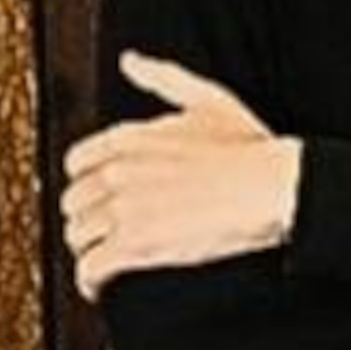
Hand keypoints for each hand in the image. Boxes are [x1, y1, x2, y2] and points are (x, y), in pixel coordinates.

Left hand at [62, 53, 300, 298]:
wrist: (276, 188)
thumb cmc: (253, 149)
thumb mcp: (208, 100)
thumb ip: (163, 77)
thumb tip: (130, 60)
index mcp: (129, 138)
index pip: (78, 163)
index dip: (86, 185)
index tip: (99, 200)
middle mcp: (118, 171)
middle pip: (73, 202)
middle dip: (85, 220)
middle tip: (102, 236)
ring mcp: (124, 208)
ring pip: (77, 235)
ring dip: (87, 251)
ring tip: (103, 264)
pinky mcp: (136, 244)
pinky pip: (92, 268)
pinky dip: (90, 282)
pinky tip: (99, 289)